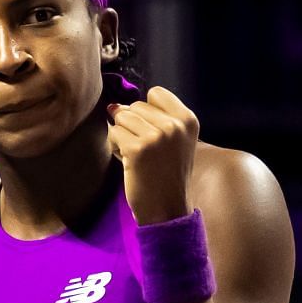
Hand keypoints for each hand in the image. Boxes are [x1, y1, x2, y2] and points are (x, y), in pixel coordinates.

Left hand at [106, 86, 200, 224]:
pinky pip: (113, 133)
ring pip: (122, 117)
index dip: (147, 110)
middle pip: (136, 105)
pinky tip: (128, 162)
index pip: (156, 93)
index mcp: (188, 120)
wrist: (167, 209)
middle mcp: (174, 125)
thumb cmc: (167, 175)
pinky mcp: (137, 149)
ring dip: (122, 135)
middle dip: (133, 125)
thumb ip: (153, 119)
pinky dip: (115, 147)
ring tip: (136, 155)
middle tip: (144, 151)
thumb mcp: (175, 142)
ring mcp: (156, 136)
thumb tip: (114, 106)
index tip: (152, 131)